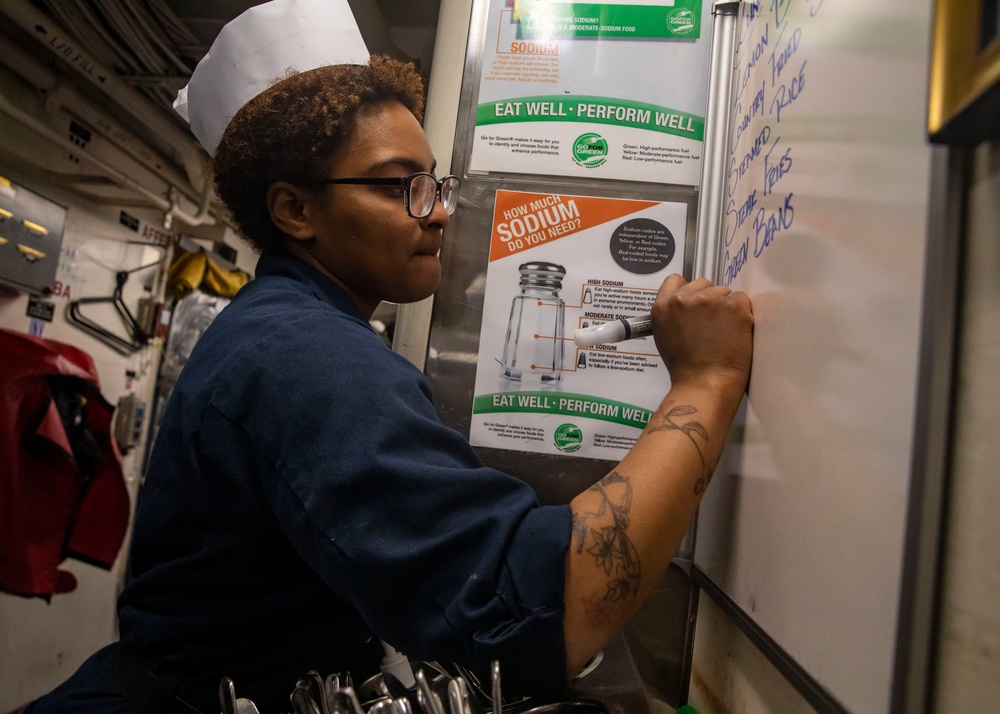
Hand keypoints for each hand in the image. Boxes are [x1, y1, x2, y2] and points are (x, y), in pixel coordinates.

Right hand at [650, 274, 752, 396]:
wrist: (705, 382)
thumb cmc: (686, 367)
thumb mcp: (664, 335)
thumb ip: (673, 313)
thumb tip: (689, 305)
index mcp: (663, 306)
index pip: (675, 280)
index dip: (688, 291)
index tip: (695, 302)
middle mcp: (684, 298)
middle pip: (703, 284)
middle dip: (710, 299)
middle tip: (712, 323)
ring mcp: (710, 299)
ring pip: (724, 291)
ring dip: (727, 307)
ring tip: (723, 331)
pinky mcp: (733, 305)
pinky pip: (741, 300)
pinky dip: (742, 314)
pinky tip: (735, 331)